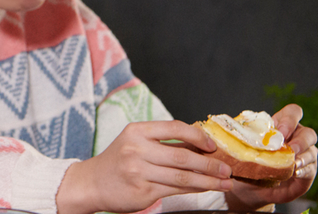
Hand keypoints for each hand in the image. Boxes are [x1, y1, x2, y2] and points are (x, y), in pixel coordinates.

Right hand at [57, 120, 232, 213]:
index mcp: (136, 131)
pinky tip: (206, 189)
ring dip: (208, 180)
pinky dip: (196, 190)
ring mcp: (139, 170)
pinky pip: (176, 189)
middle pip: (182, 156)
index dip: (197, 136)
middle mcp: (136, 149)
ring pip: (183, 176)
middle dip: (209, 164)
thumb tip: (199, 146)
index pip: (174, 128)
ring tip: (225, 182)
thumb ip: (161, 142)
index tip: (212, 146)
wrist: (91, 183)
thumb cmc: (117, 162)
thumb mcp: (133, 143)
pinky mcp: (143, 190)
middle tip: (226, 169)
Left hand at [226, 104, 317, 210]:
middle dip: (299, 138)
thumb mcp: (238, 147)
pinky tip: (295, 171)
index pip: (293, 113)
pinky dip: (304, 169)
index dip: (290, 118)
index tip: (279, 129)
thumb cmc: (244, 161)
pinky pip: (311, 169)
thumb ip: (236, 137)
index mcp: (280, 127)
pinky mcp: (306, 172)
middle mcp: (295, 138)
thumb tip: (217, 130)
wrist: (248, 187)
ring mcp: (303, 155)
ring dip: (303, 155)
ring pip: (312, 150)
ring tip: (293, 162)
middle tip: (288, 146)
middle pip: (307, 132)